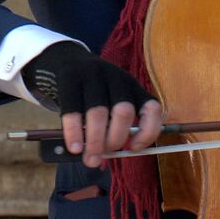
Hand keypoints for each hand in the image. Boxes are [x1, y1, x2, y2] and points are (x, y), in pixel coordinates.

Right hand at [23, 41, 164, 169]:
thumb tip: (109, 158)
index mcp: (134, 87)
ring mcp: (94, 76)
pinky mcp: (71, 78)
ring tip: (89, 158)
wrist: (67, 61)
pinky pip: (73, 109)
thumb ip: (115, 126)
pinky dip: (74, 132)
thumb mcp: (112, 102)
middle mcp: (117, 79)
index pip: (152, 108)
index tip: (134, 148)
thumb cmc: (94, 94)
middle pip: (123, 112)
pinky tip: (75, 147)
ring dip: (95, 141)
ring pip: (99, 113)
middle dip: (115, 140)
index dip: (148, 132)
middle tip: (104, 155)